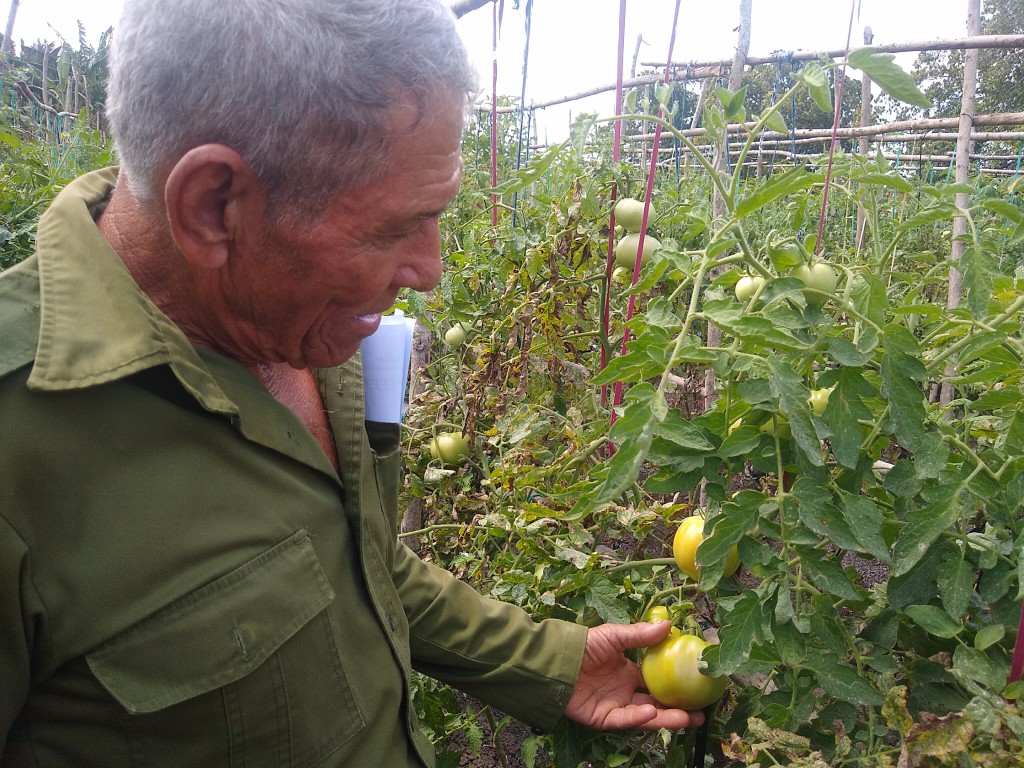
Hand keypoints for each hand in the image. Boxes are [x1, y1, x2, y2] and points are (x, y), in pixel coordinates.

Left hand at [564, 621, 704, 730]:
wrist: (556, 660)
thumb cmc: (583, 645)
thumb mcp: (613, 636)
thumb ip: (640, 634)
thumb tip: (669, 624)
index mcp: (628, 671)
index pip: (657, 680)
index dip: (676, 684)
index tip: (697, 685)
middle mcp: (624, 690)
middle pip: (657, 703)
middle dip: (679, 709)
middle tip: (702, 712)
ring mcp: (615, 705)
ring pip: (646, 715)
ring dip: (667, 718)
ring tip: (690, 719)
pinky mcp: (603, 718)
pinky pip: (625, 720)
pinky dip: (639, 718)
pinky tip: (652, 712)